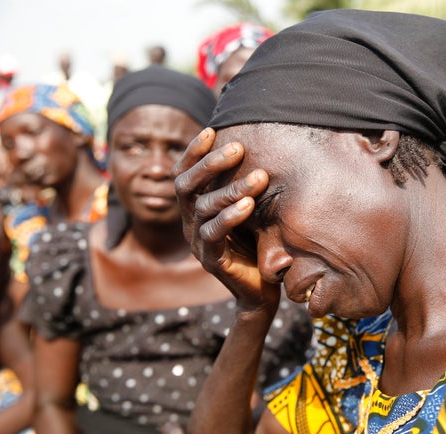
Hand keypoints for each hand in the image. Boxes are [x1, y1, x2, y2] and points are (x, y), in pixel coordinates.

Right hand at [174, 128, 280, 313]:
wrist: (261, 291)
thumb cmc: (257, 244)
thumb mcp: (249, 210)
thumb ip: (243, 186)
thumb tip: (256, 147)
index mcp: (195, 209)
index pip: (184, 174)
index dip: (194, 152)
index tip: (212, 130)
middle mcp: (190, 223)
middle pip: (186, 186)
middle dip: (210, 163)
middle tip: (238, 148)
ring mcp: (198, 242)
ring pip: (204, 208)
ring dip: (232, 189)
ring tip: (259, 177)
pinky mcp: (211, 260)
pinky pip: (214, 234)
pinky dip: (231, 217)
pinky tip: (248, 205)